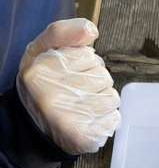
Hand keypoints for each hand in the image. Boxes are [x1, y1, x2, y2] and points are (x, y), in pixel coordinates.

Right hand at [17, 18, 119, 153]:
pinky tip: (90, 120)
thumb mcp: (41, 51)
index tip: (70, 74)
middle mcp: (53, 95)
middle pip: (103, 76)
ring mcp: (69, 119)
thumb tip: (91, 30)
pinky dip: (107, 119)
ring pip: (112, 97)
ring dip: (103, 101)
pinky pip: (114, 118)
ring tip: (84, 106)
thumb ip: (63, 33)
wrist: (34, 127)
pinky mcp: (84, 137)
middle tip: (77, 92)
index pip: (89, 55)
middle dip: (96, 82)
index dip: (84, 64)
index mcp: (42, 70)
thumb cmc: (43, 85)